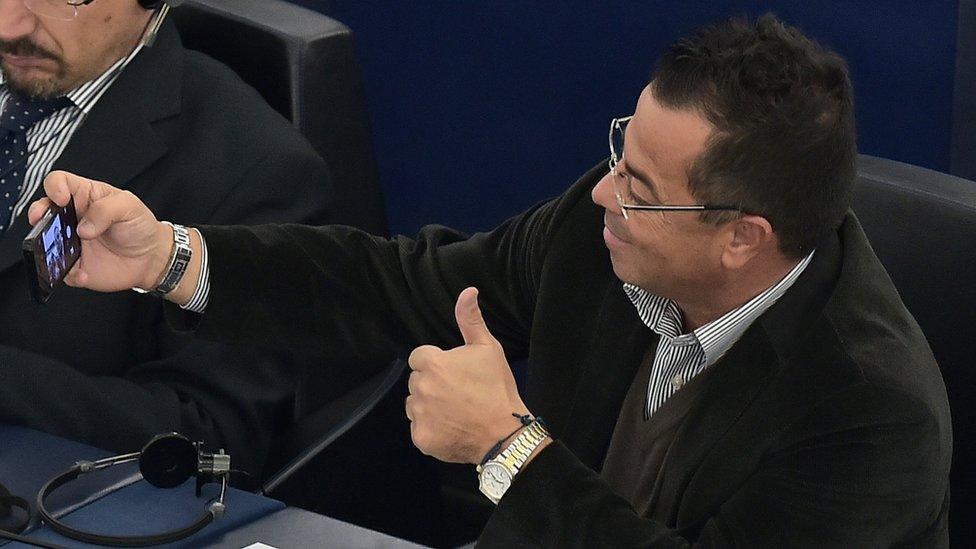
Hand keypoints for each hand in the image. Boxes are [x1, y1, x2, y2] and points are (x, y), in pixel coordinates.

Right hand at [28, 171, 171, 292]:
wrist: (151, 257)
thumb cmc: (140, 226)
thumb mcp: (129, 207)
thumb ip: (105, 209)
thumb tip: (83, 228)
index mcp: (84, 196)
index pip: (59, 182)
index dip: (54, 187)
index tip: (61, 199)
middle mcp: (72, 218)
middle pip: (43, 210)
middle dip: (38, 214)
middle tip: (41, 220)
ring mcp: (70, 242)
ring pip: (45, 242)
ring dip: (46, 246)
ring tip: (58, 251)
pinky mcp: (75, 265)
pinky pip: (62, 271)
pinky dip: (69, 273)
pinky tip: (83, 273)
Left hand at [406, 287, 529, 463]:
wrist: (504, 433)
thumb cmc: (497, 388)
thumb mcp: (488, 348)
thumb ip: (471, 320)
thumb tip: (468, 291)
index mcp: (433, 364)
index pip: (419, 357)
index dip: (436, 363)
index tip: (454, 373)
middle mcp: (420, 388)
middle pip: (417, 381)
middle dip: (432, 384)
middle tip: (458, 392)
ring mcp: (419, 415)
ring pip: (415, 404)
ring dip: (428, 406)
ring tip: (455, 411)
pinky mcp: (421, 438)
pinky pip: (419, 428)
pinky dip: (431, 429)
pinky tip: (452, 428)